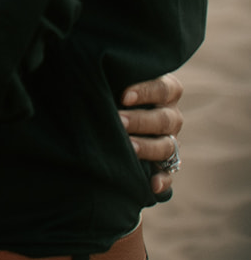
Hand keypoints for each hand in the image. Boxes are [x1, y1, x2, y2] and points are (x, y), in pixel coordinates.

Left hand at [119, 72, 183, 196]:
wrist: (110, 118)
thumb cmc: (110, 90)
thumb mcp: (115, 81)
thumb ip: (112, 76)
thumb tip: (89, 75)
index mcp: (165, 91)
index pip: (164, 89)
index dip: (147, 91)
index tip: (124, 95)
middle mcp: (170, 116)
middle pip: (166, 119)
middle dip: (141, 120)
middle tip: (119, 121)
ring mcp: (169, 141)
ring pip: (167, 146)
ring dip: (148, 148)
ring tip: (129, 148)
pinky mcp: (165, 164)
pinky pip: (169, 174)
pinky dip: (162, 180)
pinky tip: (151, 185)